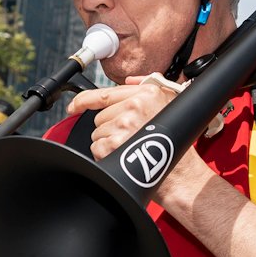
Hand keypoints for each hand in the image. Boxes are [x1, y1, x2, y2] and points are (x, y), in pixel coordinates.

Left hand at [68, 76, 210, 211]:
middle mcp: (134, 107)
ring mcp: (123, 126)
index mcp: (145, 94)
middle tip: (131, 139)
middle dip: (110, 129)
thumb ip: (149, 88)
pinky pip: (97, 148)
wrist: (182, 174)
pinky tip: (124, 157)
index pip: (103, 94)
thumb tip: (129, 82)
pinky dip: (106, 156)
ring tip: (131, 149)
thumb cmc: (176, 143)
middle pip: (100, 118)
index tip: (73, 106)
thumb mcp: (170, 106)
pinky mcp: (115, 144)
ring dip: (109, 143)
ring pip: (98, 134)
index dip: (83, 100)